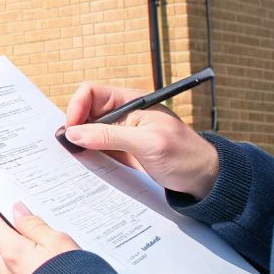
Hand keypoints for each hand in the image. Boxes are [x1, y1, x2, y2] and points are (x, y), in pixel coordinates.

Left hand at [0, 199, 78, 273]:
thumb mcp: (59, 242)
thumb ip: (34, 225)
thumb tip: (17, 210)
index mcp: (12, 252)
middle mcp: (6, 270)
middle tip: (22, 223)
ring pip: (1, 259)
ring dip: (12, 248)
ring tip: (40, 244)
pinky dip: (22, 265)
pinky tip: (44, 264)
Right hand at [62, 82, 219, 199]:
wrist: (203, 180)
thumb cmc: (185, 156)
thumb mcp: (148, 144)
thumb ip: (110, 136)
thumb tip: (74, 132)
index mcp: (130, 102)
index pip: (91, 93)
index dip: (77, 107)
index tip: (72, 129)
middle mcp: (122, 115)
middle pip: (85, 113)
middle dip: (73, 128)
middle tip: (69, 148)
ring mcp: (120, 135)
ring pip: (87, 133)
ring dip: (78, 144)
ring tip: (74, 160)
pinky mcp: (120, 153)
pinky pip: (95, 151)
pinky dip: (87, 158)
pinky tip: (85, 168)